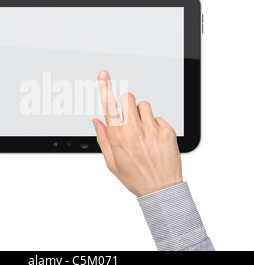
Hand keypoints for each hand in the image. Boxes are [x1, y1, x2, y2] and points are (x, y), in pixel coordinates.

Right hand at [93, 70, 182, 196]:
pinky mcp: (167, 131)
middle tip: (130, 118)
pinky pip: (159, 117)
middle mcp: (134, 130)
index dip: (105, 86)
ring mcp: (152, 129)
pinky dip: (155, 125)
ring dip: (141, 114)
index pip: (109, 105)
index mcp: (118, 137)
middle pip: (129, 98)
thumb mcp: (112, 162)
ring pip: (144, 105)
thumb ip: (103, 138)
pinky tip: (155, 140)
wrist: (161, 189)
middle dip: (127, 104)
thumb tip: (97, 121)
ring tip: (144, 131)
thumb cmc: (135, 177)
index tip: (103, 74)